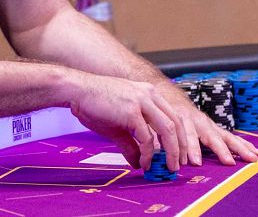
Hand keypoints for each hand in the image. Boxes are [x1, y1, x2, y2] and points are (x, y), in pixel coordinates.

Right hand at [69, 74, 187, 171]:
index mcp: (149, 93)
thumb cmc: (94, 104)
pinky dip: (148, 153)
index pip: (174, 116)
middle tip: (178, 164)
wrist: (77, 91)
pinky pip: (147, 137)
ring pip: (167, 130)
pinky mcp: (131, 111)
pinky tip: (144, 162)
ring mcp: (142, 101)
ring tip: (168, 167)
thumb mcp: (118, 126)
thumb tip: (138, 162)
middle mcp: (149, 94)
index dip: (180, 137)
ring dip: (170, 152)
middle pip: (176, 123)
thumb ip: (131, 143)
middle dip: (181, 147)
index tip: (179, 154)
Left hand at [156, 82, 257, 166]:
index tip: (194, 162)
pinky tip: (256, 152)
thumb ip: (156, 141)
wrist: (166, 96)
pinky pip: (230, 136)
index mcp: (180, 119)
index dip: (190, 149)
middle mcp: (197, 120)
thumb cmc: (159, 115)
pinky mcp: (214, 128)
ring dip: (239, 148)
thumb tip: (153, 158)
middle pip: (210, 135)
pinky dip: (243, 144)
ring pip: (225, 136)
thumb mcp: (154, 125)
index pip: (186, 135)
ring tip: (252, 158)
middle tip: (228, 162)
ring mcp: (208, 124)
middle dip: (219, 150)